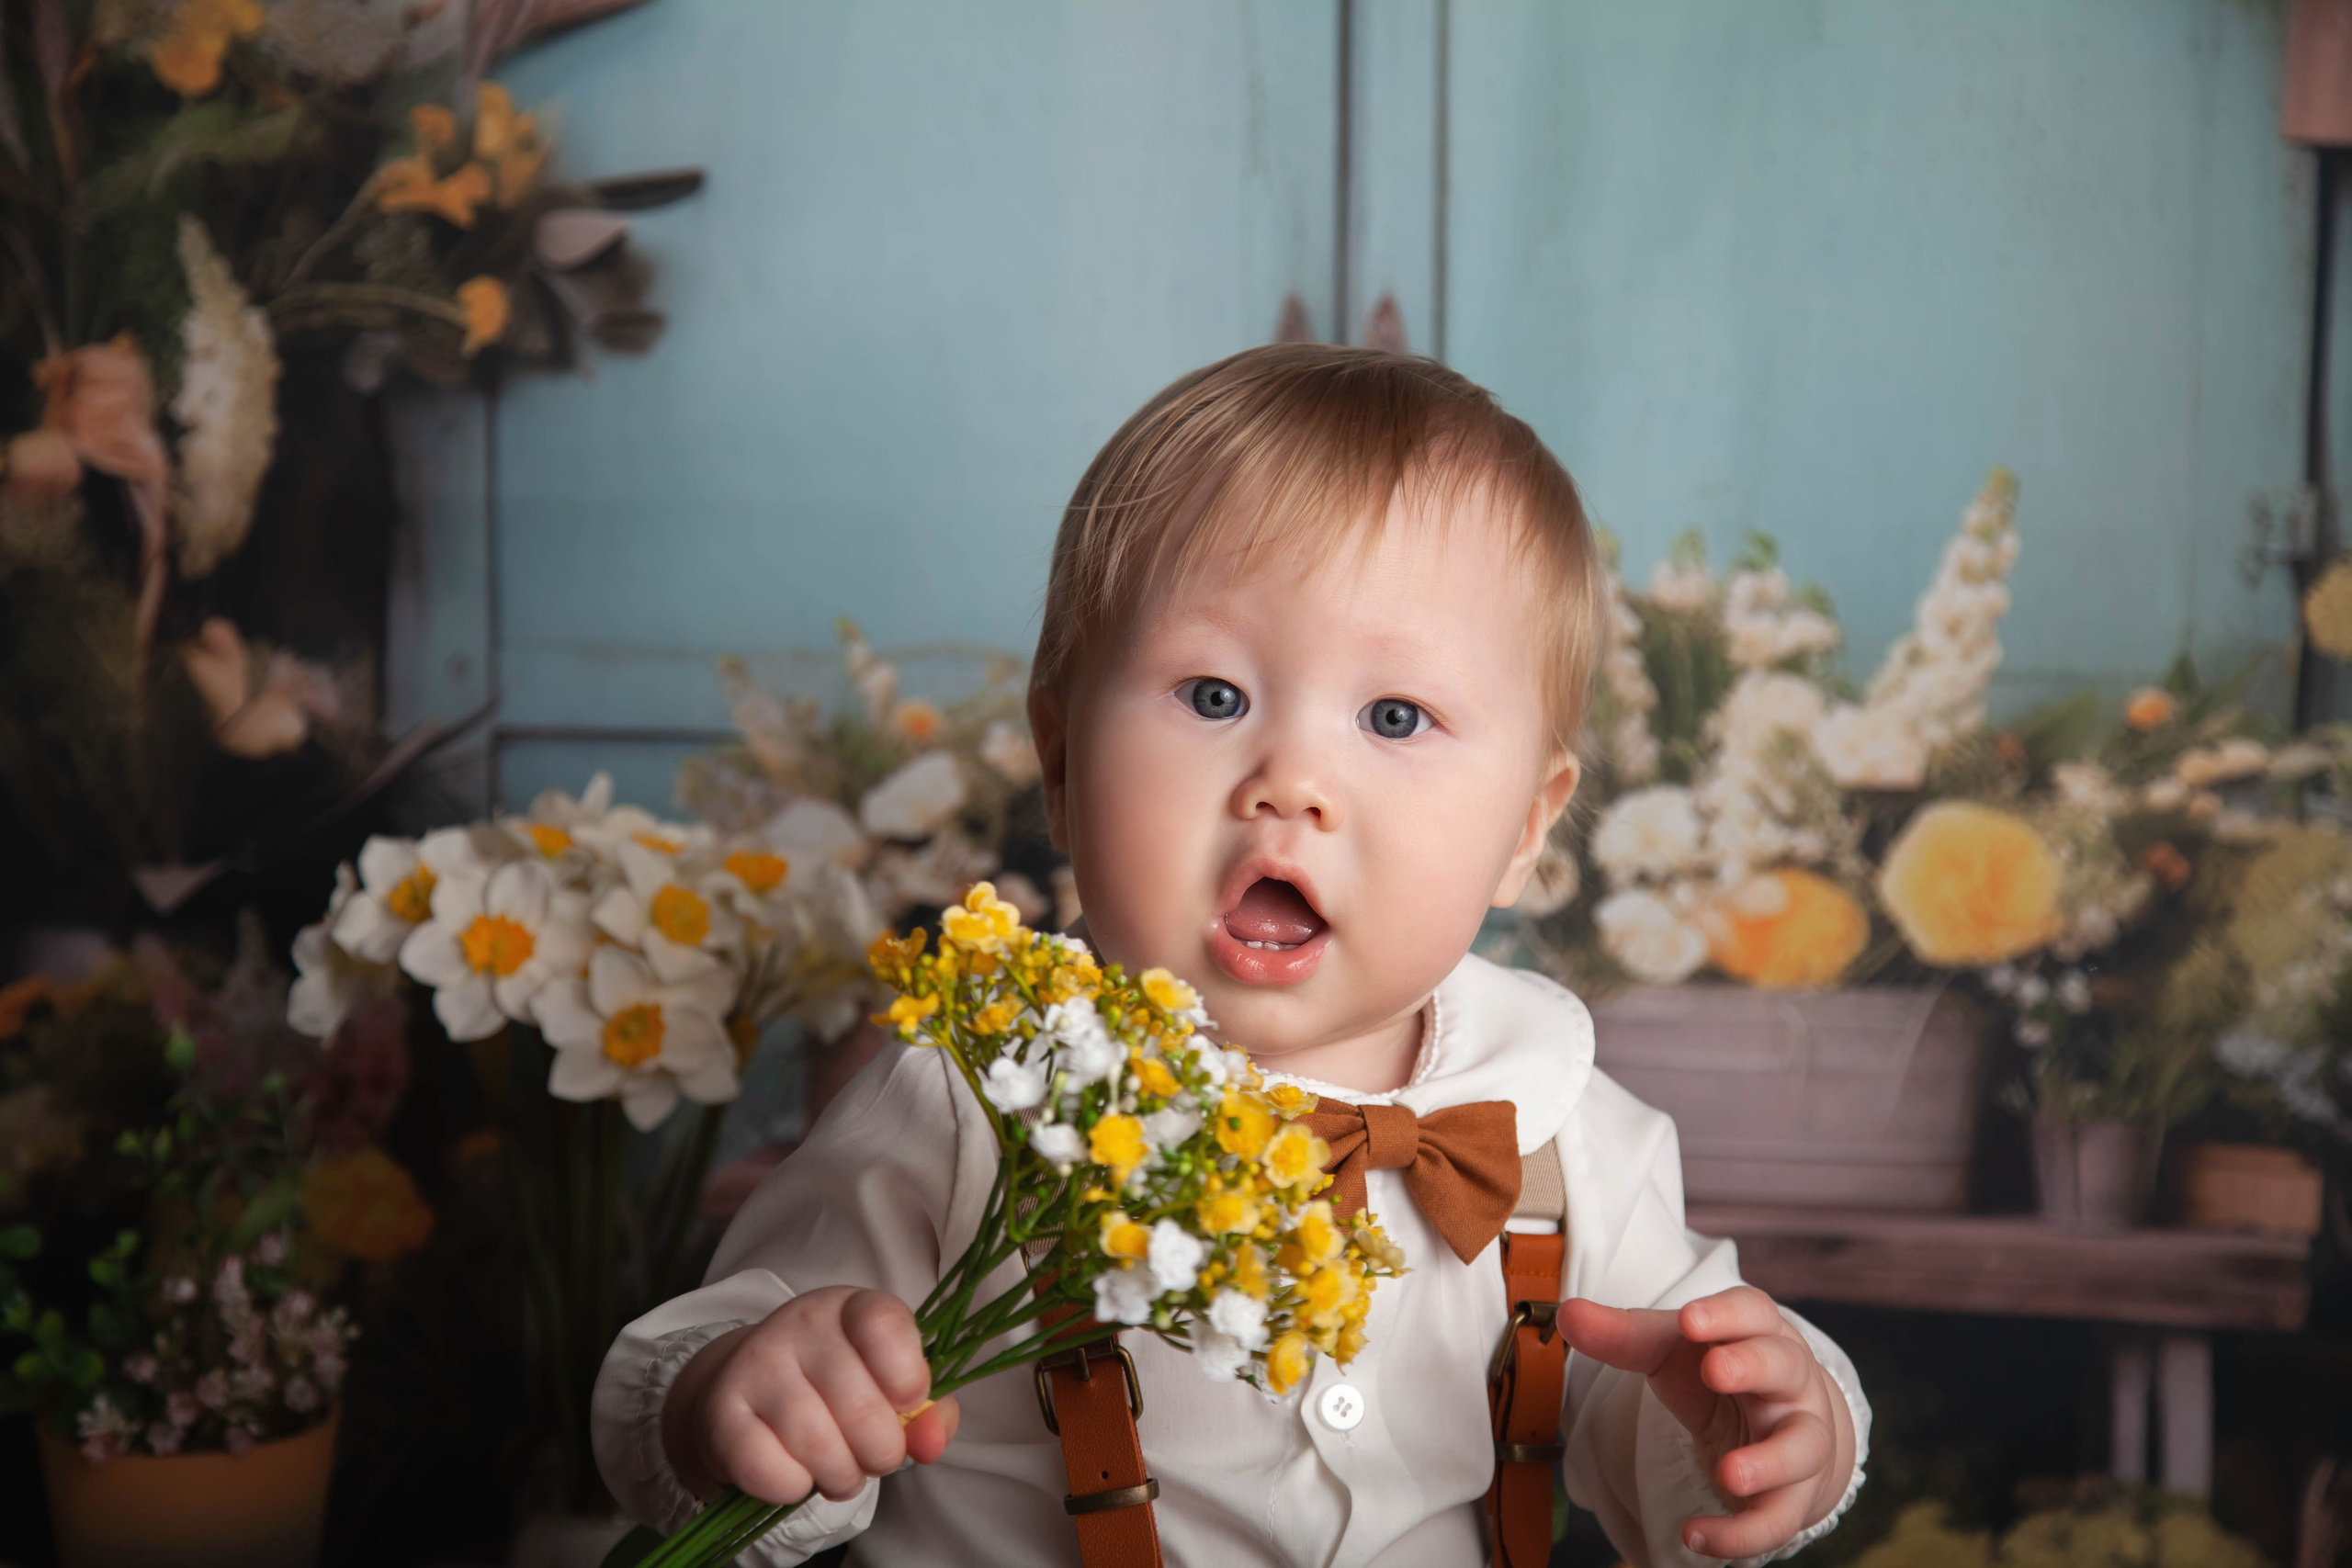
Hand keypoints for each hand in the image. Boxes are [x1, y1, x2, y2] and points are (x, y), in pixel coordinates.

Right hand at [662, 1286, 960, 1506]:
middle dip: (880, 1454)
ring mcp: (756, 1365)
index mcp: (850, 1308)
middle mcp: (799, 1325)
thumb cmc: (837, 1391)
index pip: (887, 1328)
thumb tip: (930, 1444)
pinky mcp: (722, 1413)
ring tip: (836, 1467)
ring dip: (840, 1478)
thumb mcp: (890, 1387)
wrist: (746, 1391)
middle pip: (863, 1410)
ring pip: (821, 1450)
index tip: (906, 1401)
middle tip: (869, 1453)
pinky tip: (792, 1471)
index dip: (909, 1381)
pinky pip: (776, 1475)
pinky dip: (793, 1489)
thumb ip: (927, 1413)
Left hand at [1558, 1285, 1853, 1561]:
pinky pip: (1779, 1517)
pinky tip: (1697, 1537)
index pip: (1753, 1311)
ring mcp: (1800, 1438)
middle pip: (1785, 1367)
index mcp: (1758, 1333)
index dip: (1725, 1313)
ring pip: (1802, 1446)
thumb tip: (1569, 1313)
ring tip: (1729, 1473)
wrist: (1776, 1427)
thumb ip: (1623, 1334)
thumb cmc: (1717, 1376)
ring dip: (1769, 1462)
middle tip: (1717, 1371)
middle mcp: (1790, 1382)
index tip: (1688, 1319)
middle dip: (1753, 1366)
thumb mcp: (1670, 1350)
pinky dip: (1741, 1533)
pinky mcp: (1794, 1495)